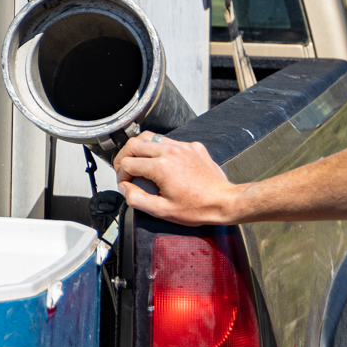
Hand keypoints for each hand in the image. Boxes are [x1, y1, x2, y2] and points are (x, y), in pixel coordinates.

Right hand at [112, 134, 239, 225]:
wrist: (225, 202)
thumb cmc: (198, 208)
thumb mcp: (162, 210)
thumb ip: (137, 199)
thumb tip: (125, 188)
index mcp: (161, 167)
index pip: (128, 163)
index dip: (121, 175)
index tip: (125, 183)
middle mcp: (170, 152)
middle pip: (134, 144)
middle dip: (124, 156)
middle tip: (124, 168)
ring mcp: (183, 147)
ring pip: (150, 136)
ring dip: (139, 148)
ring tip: (138, 160)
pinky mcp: (192, 147)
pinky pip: (169, 141)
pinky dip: (159, 148)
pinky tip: (161, 161)